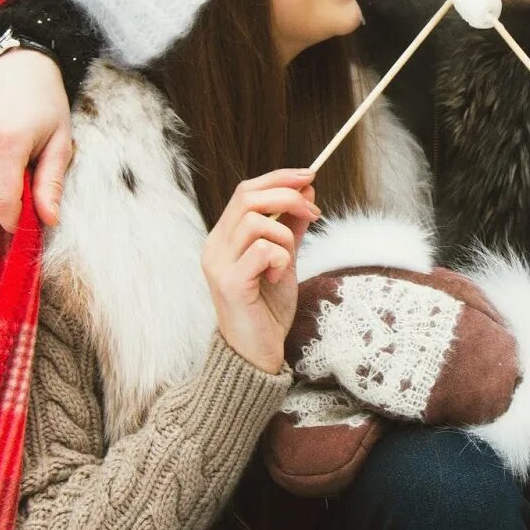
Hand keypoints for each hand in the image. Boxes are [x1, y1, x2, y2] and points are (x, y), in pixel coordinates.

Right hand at [0, 49, 72, 230]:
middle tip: (17, 172)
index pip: (2, 202)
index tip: (21, 218)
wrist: (12, 62)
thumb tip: (49, 220)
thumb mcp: (60, 139)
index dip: (12, 218)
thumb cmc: (42, 101)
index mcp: (9, 142)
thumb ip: (51, 182)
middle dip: (2, 197)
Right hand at [202, 170, 320, 374]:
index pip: (246, 191)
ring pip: (257, 223)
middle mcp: (215, 246)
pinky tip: (277, 276)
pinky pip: (262, 250)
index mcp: (224, 237)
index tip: (309, 176)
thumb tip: (307, 190)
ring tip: (287, 261)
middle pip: (248, 197)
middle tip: (314, 212)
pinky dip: (280, 257)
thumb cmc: (267, 308)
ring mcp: (218, 264)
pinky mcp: (230, 283)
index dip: (279, 178)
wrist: (257, 353)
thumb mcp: (284, 259)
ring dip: (285, 236)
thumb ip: (292, 226)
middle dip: (288, 197)